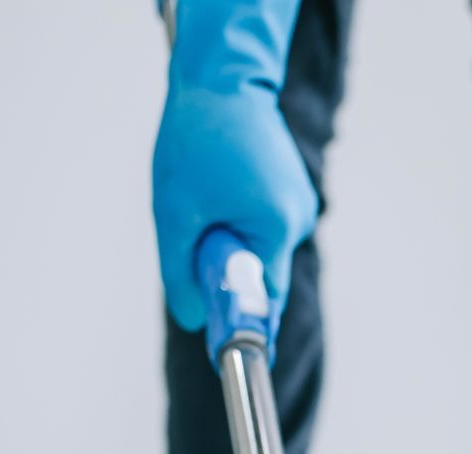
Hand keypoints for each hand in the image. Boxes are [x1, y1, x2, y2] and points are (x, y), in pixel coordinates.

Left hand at [151, 0, 312, 334]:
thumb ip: (182, 272)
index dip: (246, 328)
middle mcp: (297, 219)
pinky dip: (239, 222)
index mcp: (275, 226)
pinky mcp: (291, 193)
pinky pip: (263, 226)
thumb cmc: (195, 139)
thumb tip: (194, 320)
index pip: (265, 299)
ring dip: (230, 240)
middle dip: (227, 269)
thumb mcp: (173, 211)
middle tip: (193, 238)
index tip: (234, 358)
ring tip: (203, 200)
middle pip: (261, 273)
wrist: (222, 79)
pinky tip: (220, 189)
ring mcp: (298, 205)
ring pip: (260, 249)